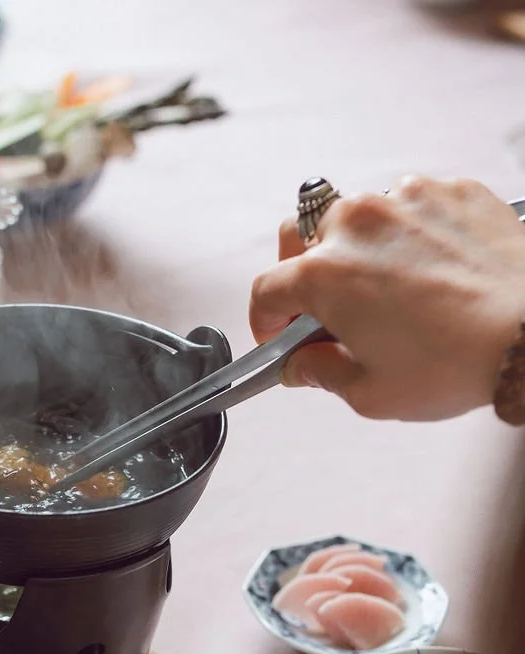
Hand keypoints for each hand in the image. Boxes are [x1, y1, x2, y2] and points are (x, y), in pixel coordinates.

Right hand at [249, 176, 524, 419]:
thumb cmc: (456, 363)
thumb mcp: (371, 393)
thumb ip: (322, 372)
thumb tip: (302, 364)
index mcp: (325, 275)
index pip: (267, 290)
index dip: (265, 320)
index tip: (279, 336)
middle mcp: (357, 224)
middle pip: (300, 236)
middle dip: (302, 270)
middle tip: (325, 306)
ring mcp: (406, 199)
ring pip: (358, 216)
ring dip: (359, 249)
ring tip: (390, 288)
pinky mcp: (451, 191)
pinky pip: (412, 205)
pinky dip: (411, 234)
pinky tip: (432, 271)